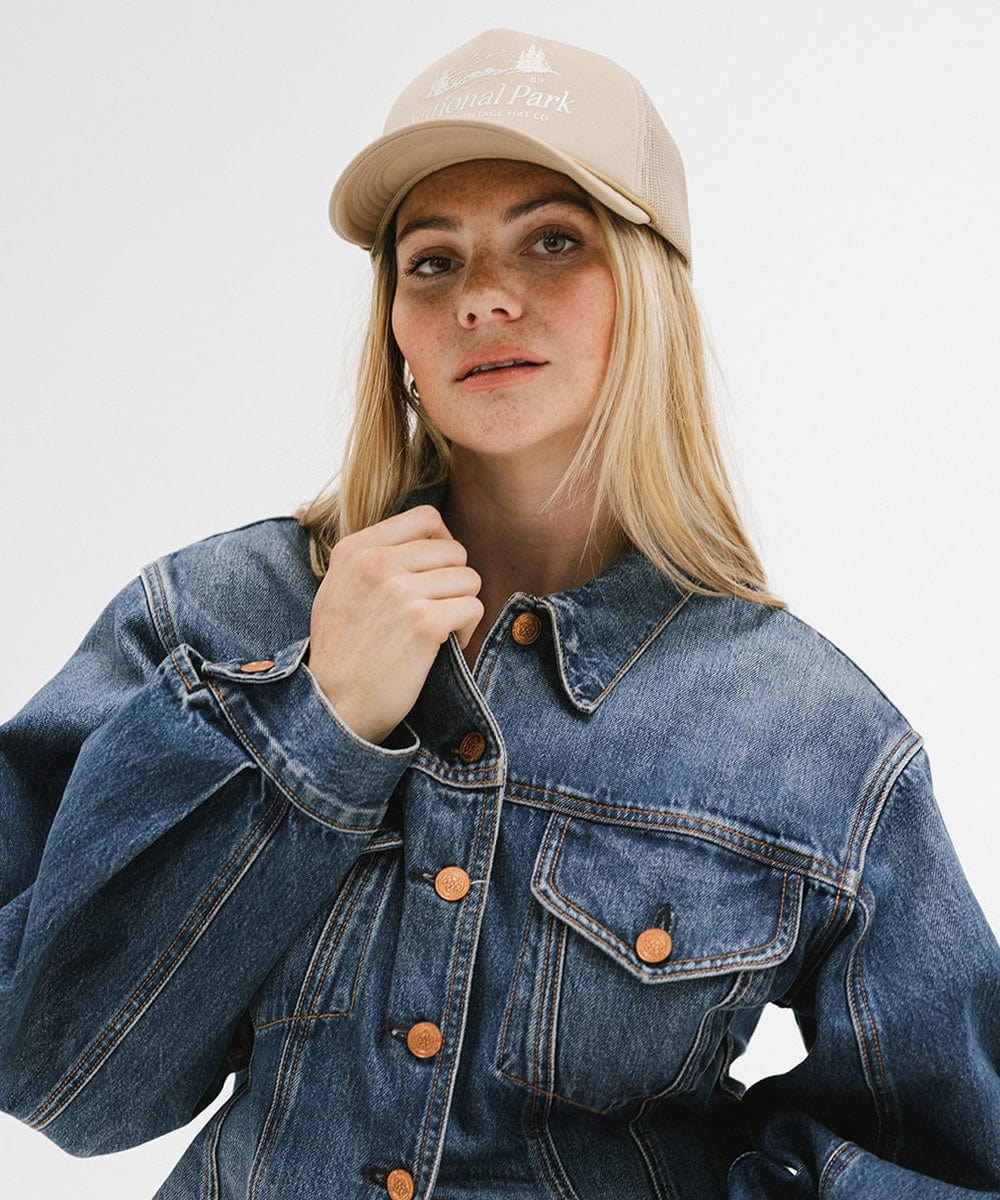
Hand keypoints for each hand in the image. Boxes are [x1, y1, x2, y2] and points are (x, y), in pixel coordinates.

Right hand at [307, 506, 483, 743]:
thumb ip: (372, 557)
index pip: (426, 517)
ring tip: (438, 630)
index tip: (435, 573)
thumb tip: (426, 537)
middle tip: (437, 610)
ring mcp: (401, 591)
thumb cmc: (341, 650)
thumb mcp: (340, 587)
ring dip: (461, 606)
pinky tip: (445, 645)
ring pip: (469, 579)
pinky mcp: (425, 623)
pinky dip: (467, 630)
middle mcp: (377, 563)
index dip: (442, 544)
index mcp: (356, 549)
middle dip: (454, 583)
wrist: (332, 704)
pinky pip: (473, 607)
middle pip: (454, 551)